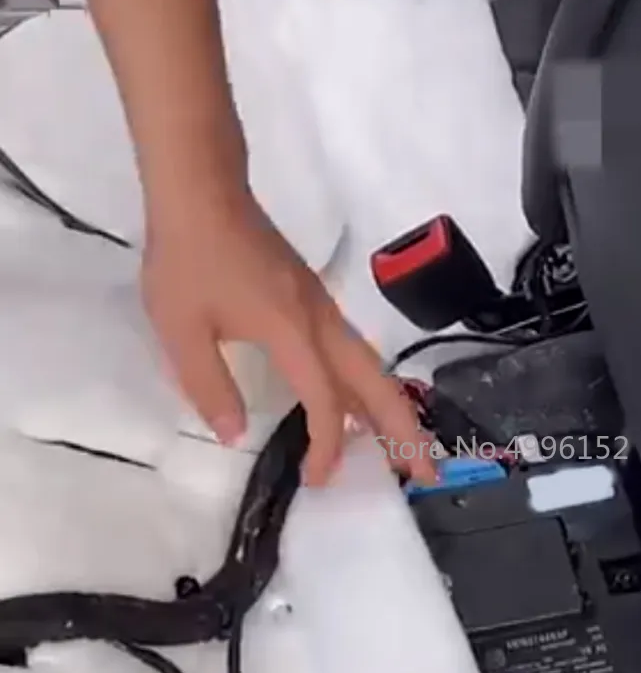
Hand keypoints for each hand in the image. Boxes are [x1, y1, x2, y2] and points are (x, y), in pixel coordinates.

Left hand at [141, 194, 436, 486]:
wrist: (204, 191)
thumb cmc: (190, 258)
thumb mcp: (181, 328)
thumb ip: (208, 385)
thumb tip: (235, 435)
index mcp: (294, 332)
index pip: (326, 401)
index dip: (327, 446)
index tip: (317, 480)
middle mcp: (322, 322)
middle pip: (377, 384)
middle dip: (405, 432)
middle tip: (427, 474)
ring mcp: (324, 309)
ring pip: (372, 366)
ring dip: (394, 409)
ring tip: (409, 447)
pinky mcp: (316, 301)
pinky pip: (355, 352)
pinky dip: (370, 387)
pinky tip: (362, 404)